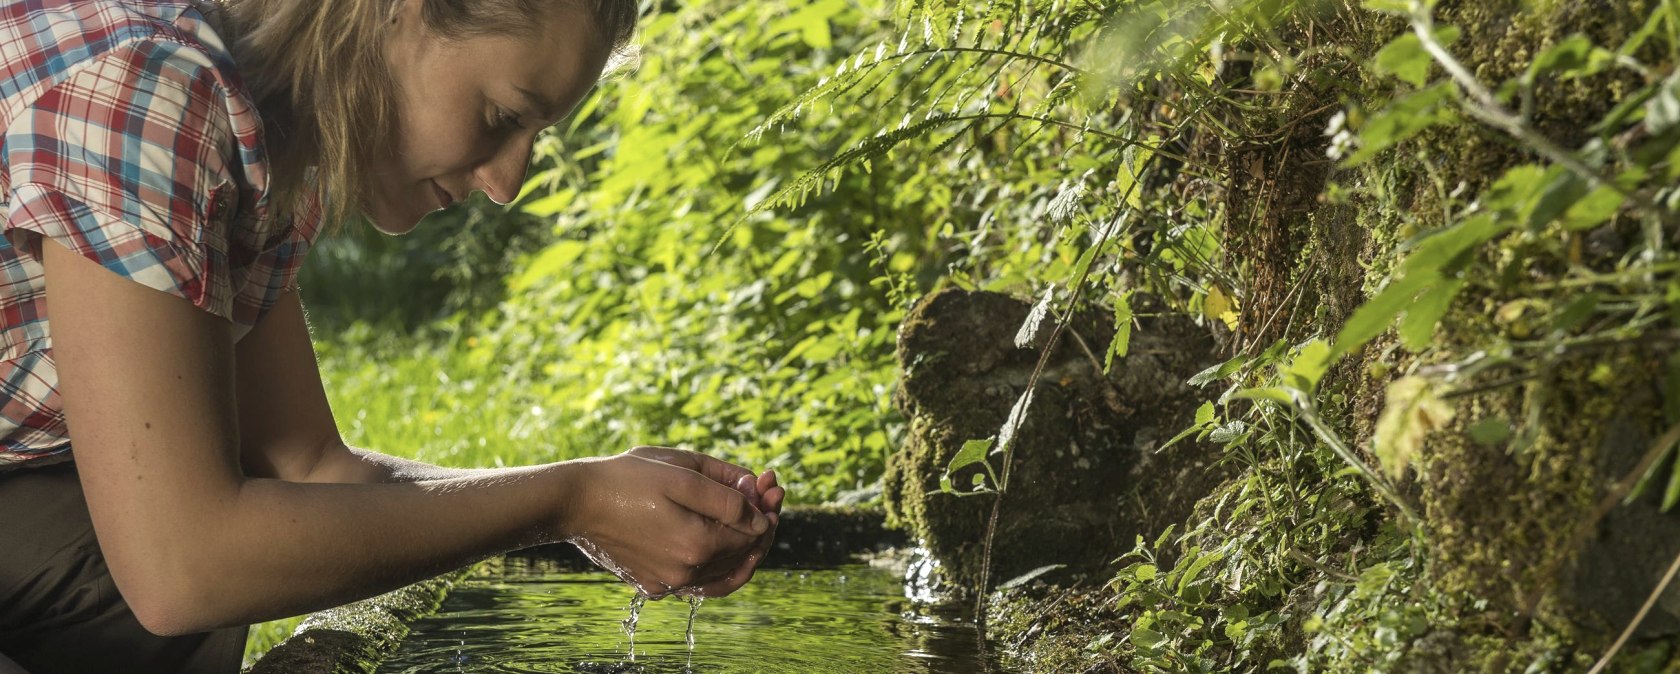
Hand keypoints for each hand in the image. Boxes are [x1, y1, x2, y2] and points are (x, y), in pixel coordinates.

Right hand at [624, 446, 783, 596]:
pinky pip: (700, 581)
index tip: (772, 483)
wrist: (576, 501)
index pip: (753, 534)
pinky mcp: (653, 584)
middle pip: (742, 554)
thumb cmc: (627, 478)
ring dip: (744, 542)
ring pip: (724, 571)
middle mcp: (685, 573)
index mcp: (696, 545)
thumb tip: (761, 514)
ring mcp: (668, 584)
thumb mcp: (682, 474)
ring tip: (754, 513)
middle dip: (762, 521)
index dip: (767, 507)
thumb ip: (727, 496)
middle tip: (770, 491)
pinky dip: (720, 564)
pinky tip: (727, 542)